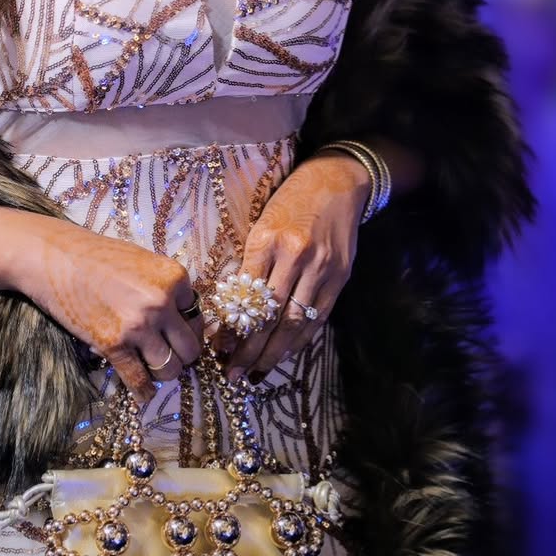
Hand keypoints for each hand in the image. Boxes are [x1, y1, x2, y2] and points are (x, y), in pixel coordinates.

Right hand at [12, 217, 204, 402]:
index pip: (197, 317)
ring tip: (154, 370)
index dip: (187, 328)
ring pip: (170, 368)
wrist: (56, 258)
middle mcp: (162, 301)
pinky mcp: (113, 345)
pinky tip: (144, 394)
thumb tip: (181, 318)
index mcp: (174, 277)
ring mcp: (138, 325)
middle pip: (190, 349)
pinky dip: (143, 391)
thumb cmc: (98, 256)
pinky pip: (138, 380)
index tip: (177, 335)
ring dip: (163, 373)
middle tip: (170, 356)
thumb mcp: (143, 262)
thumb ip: (165, 288)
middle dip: (182, 356)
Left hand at [214, 154, 367, 382]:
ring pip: (293, 323)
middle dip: (248, 349)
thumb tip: (232, 305)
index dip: (231, 326)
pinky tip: (285, 355)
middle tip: (231, 373)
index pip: (245, 294)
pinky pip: (317, 317)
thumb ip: (251, 261)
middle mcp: (294, 256)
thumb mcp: (261, 222)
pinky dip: (299, 340)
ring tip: (255, 374)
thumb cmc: (290, 200)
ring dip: (273, 353)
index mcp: (267, 239)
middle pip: (268, 315)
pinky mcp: (339, 277)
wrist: (336, 182)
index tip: (217, 347)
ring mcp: (320, 269)